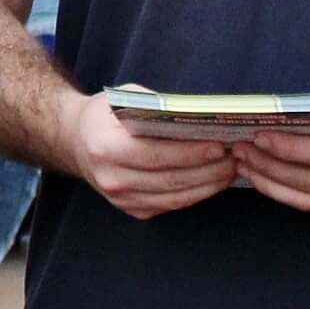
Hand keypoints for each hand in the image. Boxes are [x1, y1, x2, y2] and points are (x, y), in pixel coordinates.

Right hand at [63, 89, 239, 219]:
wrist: (76, 141)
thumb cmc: (105, 115)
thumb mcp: (124, 98)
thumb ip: (156, 107)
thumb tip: (197, 116)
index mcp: (105, 148)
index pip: (156, 154)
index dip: (190, 153)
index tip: (219, 146)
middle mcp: (111, 178)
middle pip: (170, 179)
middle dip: (207, 171)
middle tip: (234, 158)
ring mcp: (120, 199)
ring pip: (174, 198)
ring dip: (207, 186)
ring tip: (230, 171)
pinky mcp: (131, 209)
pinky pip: (169, 206)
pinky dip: (194, 195)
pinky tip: (211, 182)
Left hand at [235, 81, 309, 211]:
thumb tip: (290, 116)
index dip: (284, 146)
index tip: (256, 135)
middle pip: (308, 180)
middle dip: (268, 165)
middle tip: (237, 149)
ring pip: (309, 198)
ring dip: (272, 184)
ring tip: (243, 165)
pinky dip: (289, 194)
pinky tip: (267, 179)